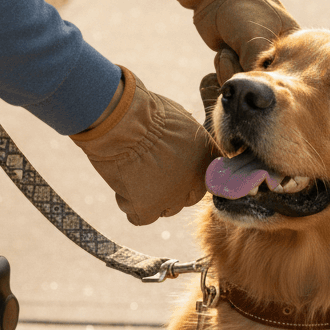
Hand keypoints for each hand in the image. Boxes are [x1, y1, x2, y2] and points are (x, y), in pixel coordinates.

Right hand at [71, 67, 213, 223]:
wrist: (123, 121)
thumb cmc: (146, 112)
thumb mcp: (180, 118)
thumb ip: (187, 138)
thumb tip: (184, 141)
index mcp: (206, 157)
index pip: (205, 178)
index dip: (186, 174)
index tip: (171, 168)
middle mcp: (195, 181)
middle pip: (187, 197)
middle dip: (170, 189)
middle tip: (149, 172)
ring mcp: (173, 198)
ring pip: (165, 209)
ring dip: (150, 197)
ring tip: (132, 174)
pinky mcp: (147, 208)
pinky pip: (141, 217)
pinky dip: (130, 205)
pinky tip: (123, 186)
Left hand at [173, 0, 298, 81]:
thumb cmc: (242, 9)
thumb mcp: (256, 38)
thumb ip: (259, 67)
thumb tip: (254, 94)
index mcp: (295, 50)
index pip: (289, 80)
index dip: (271, 82)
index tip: (254, 69)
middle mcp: (278, 60)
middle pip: (264, 87)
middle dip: (245, 73)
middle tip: (236, 52)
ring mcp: (257, 64)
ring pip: (245, 86)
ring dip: (231, 68)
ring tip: (229, 48)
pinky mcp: (239, 66)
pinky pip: (231, 81)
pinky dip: (223, 68)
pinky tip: (222, 51)